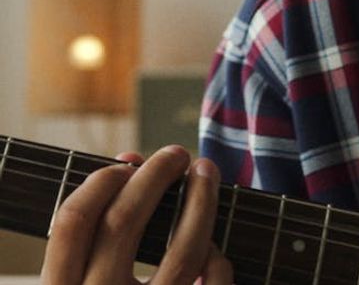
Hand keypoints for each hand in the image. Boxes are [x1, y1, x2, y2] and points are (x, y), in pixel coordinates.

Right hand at [40, 145, 232, 284]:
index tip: (126, 163)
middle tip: (176, 153)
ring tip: (207, 172)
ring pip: (184, 251)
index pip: (74, 223)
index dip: (102, 182)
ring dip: (202, 200)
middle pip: (126, 224)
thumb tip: (129, 160)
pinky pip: (213, 284)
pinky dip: (218, 258)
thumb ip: (94, 233)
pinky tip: (215, 246)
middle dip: (156, 176)